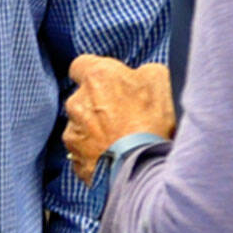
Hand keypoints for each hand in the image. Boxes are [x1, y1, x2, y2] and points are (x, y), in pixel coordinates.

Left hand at [63, 57, 174, 183]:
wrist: (143, 168)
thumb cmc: (152, 122)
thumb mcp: (160, 80)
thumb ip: (143, 71)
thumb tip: (140, 75)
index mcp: (96, 77)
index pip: (81, 65)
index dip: (95, 73)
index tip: (108, 83)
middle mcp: (77, 101)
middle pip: (82, 97)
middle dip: (98, 104)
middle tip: (124, 116)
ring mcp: (72, 131)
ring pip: (81, 125)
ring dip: (95, 129)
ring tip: (122, 140)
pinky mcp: (74, 157)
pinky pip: (83, 151)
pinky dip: (95, 153)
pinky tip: (115, 156)